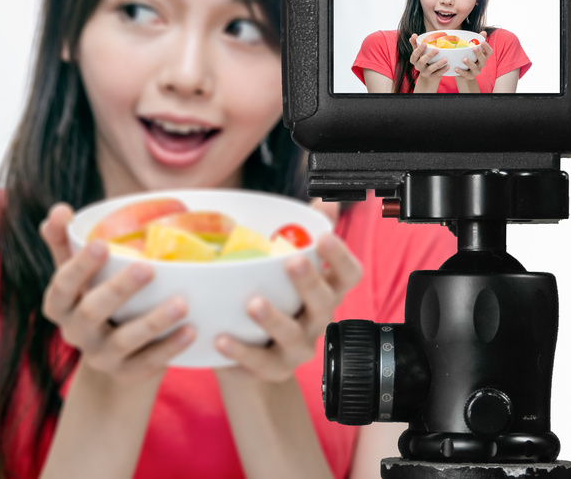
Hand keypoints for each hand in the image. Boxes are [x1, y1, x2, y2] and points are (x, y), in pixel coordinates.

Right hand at [39, 203, 193, 382]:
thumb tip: (58, 209)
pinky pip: (148, 363)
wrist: (112, 353)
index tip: (102, 243)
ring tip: (181, 303)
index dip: (80, 266)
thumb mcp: (77, 272)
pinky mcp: (127, 373)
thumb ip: (66, 241)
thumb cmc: (94, 295)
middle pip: (92, 312)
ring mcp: (101, 357)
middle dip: (119, 289)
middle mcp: (75, 333)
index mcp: (60, 305)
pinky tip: (191, 330)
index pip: (62, 285)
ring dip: (153, 321)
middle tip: (148, 267)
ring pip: (125, 340)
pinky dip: (170, 347)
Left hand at [214, 232, 361, 381]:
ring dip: (274, 319)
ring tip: (253, 303)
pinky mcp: (275, 369)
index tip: (323, 236)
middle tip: (292, 261)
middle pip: (324, 302)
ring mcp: (298, 347)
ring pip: (294, 336)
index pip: (348, 275)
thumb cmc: (275, 298)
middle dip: (309, 282)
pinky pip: (260, 362)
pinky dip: (241, 351)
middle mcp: (318, 320)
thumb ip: (306, 233)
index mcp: (325, 291)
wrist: (255, 356)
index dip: (340, 257)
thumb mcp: (287, 267)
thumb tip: (325, 201)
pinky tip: (222, 338)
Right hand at [408, 33, 448, 91]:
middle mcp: (418, 67)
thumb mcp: (418, 53)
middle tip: (436, 50)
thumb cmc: (423, 59)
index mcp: (414, 60)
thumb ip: (415, 44)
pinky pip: (437, 74)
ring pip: (431, 69)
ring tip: (446, 59)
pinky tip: (448, 66)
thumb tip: (414, 35)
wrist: (428, 75)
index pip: (414, 55)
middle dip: (429, 56)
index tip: (425, 44)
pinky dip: (443, 70)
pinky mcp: (432, 77)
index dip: (419, 50)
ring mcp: (425, 73)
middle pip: (422, 61)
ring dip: (438, 64)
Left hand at [455, 33, 492, 79]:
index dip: (487, 47)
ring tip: (464, 59)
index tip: (482, 42)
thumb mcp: (472, 50)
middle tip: (474, 48)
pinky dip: (461, 72)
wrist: (464, 73)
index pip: (489, 52)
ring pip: (475, 68)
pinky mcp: (470, 76)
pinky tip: (456, 68)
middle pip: (483, 59)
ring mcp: (476, 71)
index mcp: (483, 56)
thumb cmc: (469, 57)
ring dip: (470, 63)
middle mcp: (481, 64)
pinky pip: (466, 74)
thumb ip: (477, 41)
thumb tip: (484, 32)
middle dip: (479, 53)